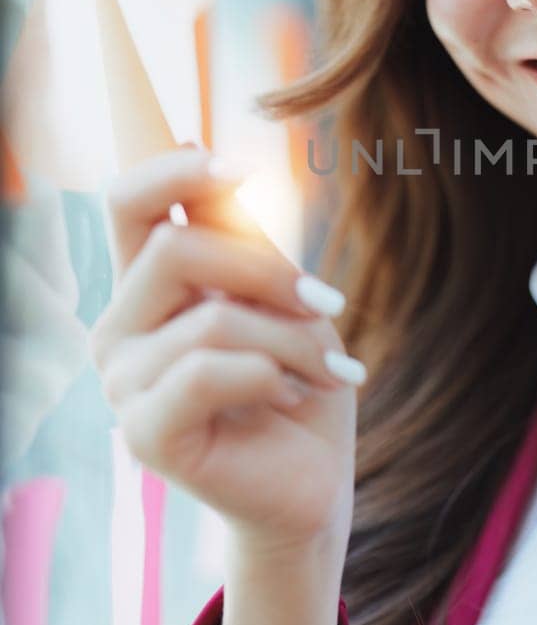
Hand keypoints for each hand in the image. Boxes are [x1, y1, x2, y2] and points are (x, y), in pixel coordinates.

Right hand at [89, 147, 364, 558]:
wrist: (315, 478)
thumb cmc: (299, 380)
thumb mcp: (278, 293)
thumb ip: (237, 236)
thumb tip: (196, 146)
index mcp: (146, 286)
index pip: (128, 201)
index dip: (176, 170)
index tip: (245, 169)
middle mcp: (119, 328)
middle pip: (174, 249)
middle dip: (270, 271)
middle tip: (330, 303)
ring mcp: (123, 384)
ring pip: (211, 318)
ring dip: (294, 340)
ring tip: (329, 370)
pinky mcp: (144, 434)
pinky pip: (207, 373)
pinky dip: (272, 377)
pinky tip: (295, 397)